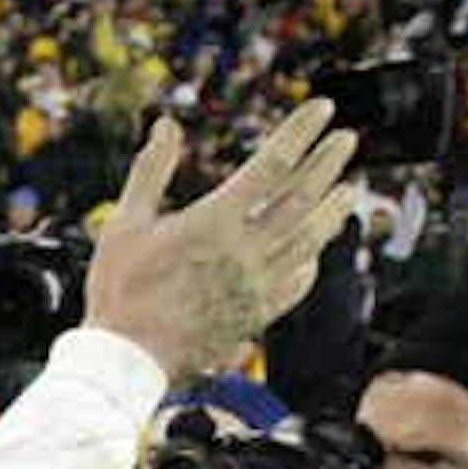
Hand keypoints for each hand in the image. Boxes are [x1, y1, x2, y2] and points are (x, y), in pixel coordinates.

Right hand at [83, 100, 356, 380]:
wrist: (124, 359)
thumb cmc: (118, 291)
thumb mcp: (124, 223)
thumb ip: (151, 170)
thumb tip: (166, 125)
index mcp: (212, 222)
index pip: (272, 164)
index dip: (301, 132)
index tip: (321, 109)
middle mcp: (244, 252)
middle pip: (303, 197)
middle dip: (329, 162)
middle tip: (347, 139)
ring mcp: (256, 285)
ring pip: (311, 239)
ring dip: (333, 209)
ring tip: (348, 189)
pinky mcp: (257, 313)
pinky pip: (299, 281)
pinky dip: (313, 259)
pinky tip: (317, 247)